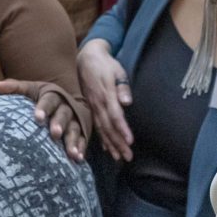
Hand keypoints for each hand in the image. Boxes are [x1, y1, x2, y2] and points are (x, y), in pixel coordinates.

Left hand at [0, 79, 85, 161]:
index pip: (48, 100)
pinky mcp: (82, 131)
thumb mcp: (30, 89)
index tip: (37, 118)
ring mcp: (75, 120)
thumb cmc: (40, 97)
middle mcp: (66, 107)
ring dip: (73, 140)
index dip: (43, 108)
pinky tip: (78, 159)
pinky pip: (82, 140)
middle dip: (59, 124)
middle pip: (63, 114)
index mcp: (52, 95)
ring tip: (70, 153)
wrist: (64, 100)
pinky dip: (81, 149)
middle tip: (54, 134)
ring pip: (74, 129)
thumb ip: (15, 88)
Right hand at [77, 40, 134, 161]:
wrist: (87, 59)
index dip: (122, 129)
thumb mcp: (117, 70)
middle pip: (109, 127)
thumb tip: (127, 102)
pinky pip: (95, 126)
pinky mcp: (90, 108)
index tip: (130, 141)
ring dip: (110, 145)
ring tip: (118, 158)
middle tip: (127, 157)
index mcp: (106, 95)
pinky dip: (101, 138)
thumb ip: (122, 86)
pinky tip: (106, 148)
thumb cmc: (105, 64)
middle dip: (118, 143)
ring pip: (102, 129)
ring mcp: (93, 107)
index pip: (115, 116)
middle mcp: (98, 104)